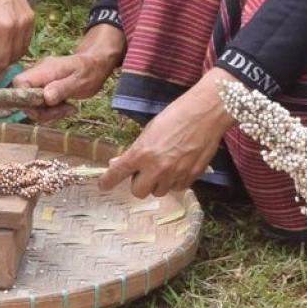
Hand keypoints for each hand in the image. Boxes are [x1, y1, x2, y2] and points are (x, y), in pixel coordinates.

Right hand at [14, 24, 125, 121]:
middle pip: (24, 97)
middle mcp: (37, 74)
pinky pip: (40, 103)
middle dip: (41, 110)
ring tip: (68, 109)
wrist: (96, 64)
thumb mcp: (79, 81)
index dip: (24, 98)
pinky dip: (51, 110)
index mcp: (43, 70)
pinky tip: (67, 107)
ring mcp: (40, 81)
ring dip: (48, 112)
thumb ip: (62, 88)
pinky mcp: (44, 88)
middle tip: (62, 111)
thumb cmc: (89, 70)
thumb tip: (46, 97)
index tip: (44, 106)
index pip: (19, 83)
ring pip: (32, 103)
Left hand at [99, 67, 235, 197]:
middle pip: (138, 192)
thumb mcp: (148, 131)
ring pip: (159, 192)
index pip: (118, 173)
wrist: (203, 115)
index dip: (108, 181)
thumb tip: (119, 163)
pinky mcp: (191, 178)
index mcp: (141, 153)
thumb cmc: (173, 117)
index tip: (103, 186)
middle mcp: (156, 168)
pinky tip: (177, 167)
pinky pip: (177, 188)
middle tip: (142, 171)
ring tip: (163, 166)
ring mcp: (175, 175)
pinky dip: (174, 182)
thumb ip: (135, 151)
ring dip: (157, 183)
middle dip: (138, 183)